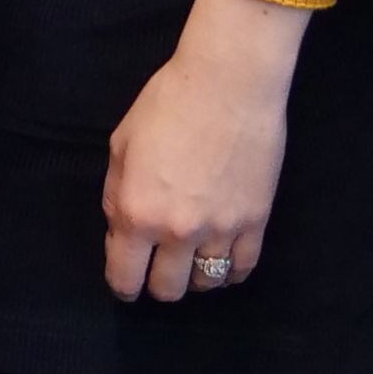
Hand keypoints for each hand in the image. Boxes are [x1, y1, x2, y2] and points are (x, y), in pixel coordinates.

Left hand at [105, 0, 307, 304]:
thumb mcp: (121, 146)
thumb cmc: (167, 104)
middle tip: (158, 264)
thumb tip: (121, 232)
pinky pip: (242, 269)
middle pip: (167, 290)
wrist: (228, 83)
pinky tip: (221, 259)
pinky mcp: (256, 222)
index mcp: (138, 213)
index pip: (126, 278)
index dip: (123, 284)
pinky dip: (229, 272)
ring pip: (206, 284)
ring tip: (191, 257)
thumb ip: (116, 196)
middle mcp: (178, 231)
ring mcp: (220, 230)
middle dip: (157, 282)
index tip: (127, 278)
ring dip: (194, 276)